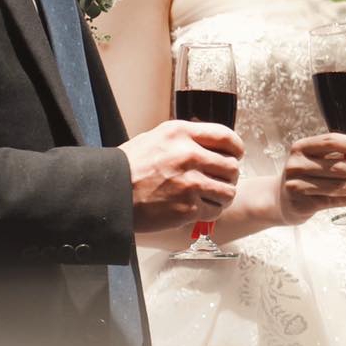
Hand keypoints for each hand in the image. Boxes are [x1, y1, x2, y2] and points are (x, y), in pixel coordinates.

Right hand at [123, 120, 243, 232]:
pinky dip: (210, 211)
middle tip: (218, 180)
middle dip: (228, 175)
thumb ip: (185, 139)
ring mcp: (190, 183)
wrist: (109, 194)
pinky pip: (215, 210)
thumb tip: (211, 145)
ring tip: (209, 196)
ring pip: (229, 190)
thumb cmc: (129, 167)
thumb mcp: (155, 138)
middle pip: (232, 166)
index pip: (226, 137)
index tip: (235, 155)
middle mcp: (189, 155)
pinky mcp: (188, 208)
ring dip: (222, 195)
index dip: (236, 149)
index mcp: (181, 134)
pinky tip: (197, 208)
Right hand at [276, 132, 345, 225]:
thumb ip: (341, 159)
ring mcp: (297, 184)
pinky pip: (333, 201)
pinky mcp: (300, 203)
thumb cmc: (306, 177)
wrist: (278, 200)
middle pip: (340, 166)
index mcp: (303, 147)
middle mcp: (297, 164)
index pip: (333, 141)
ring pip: (339, 186)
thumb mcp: (316, 162)